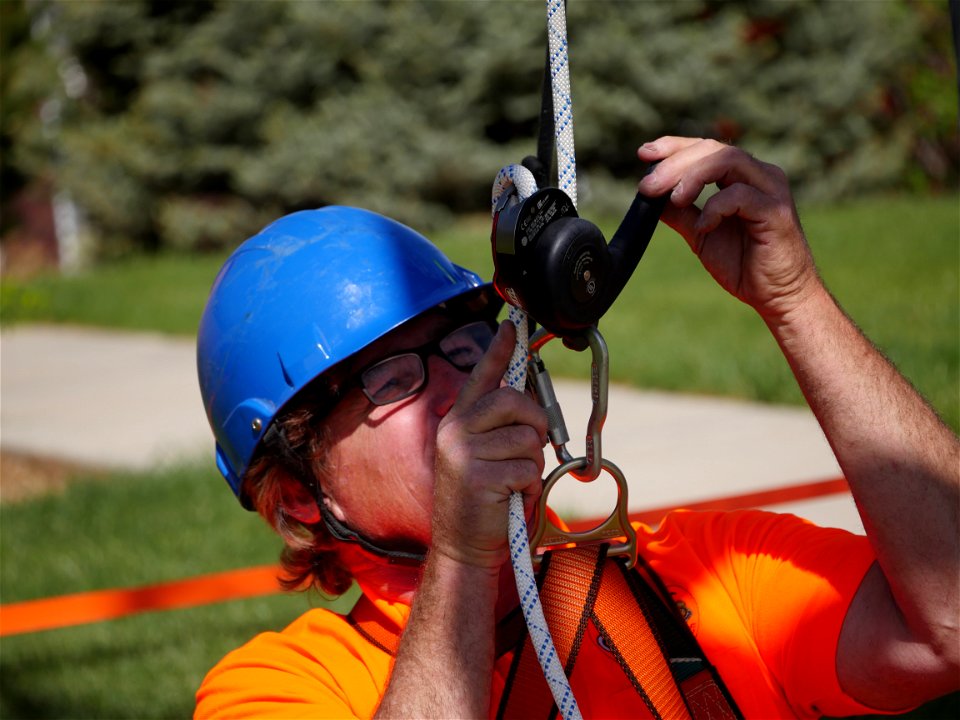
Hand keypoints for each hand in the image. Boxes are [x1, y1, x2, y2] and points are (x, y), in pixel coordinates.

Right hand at [432, 321, 546, 569]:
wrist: (462, 546)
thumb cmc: (482, 500)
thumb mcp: (485, 456)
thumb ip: (502, 429)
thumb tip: (534, 408)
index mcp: (458, 421)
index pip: (481, 376)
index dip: (499, 350)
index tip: (512, 325)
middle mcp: (456, 430)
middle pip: (513, 401)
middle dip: (535, 422)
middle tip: (533, 445)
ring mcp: (464, 453)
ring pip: (527, 438)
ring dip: (532, 464)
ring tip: (514, 481)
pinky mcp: (478, 477)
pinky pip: (527, 469)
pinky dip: (529, 486)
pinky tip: (510, 498)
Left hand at [638, 137, 820, 321]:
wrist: (777, 296)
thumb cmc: (744, 265)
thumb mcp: (701, 235)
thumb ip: (680, 213)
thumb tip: (650, 195)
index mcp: (742, 177)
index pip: (706, 148)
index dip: (674, 146)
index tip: (643, 155)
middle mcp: (759, 176)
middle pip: (713, 149)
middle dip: (675, 163)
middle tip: (647, 186)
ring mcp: (770, 190)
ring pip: (728, 160)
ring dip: (693, 177)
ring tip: (674, 199)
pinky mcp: (776, 211)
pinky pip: (740, 194)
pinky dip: (714, 207)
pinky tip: (703, 228)